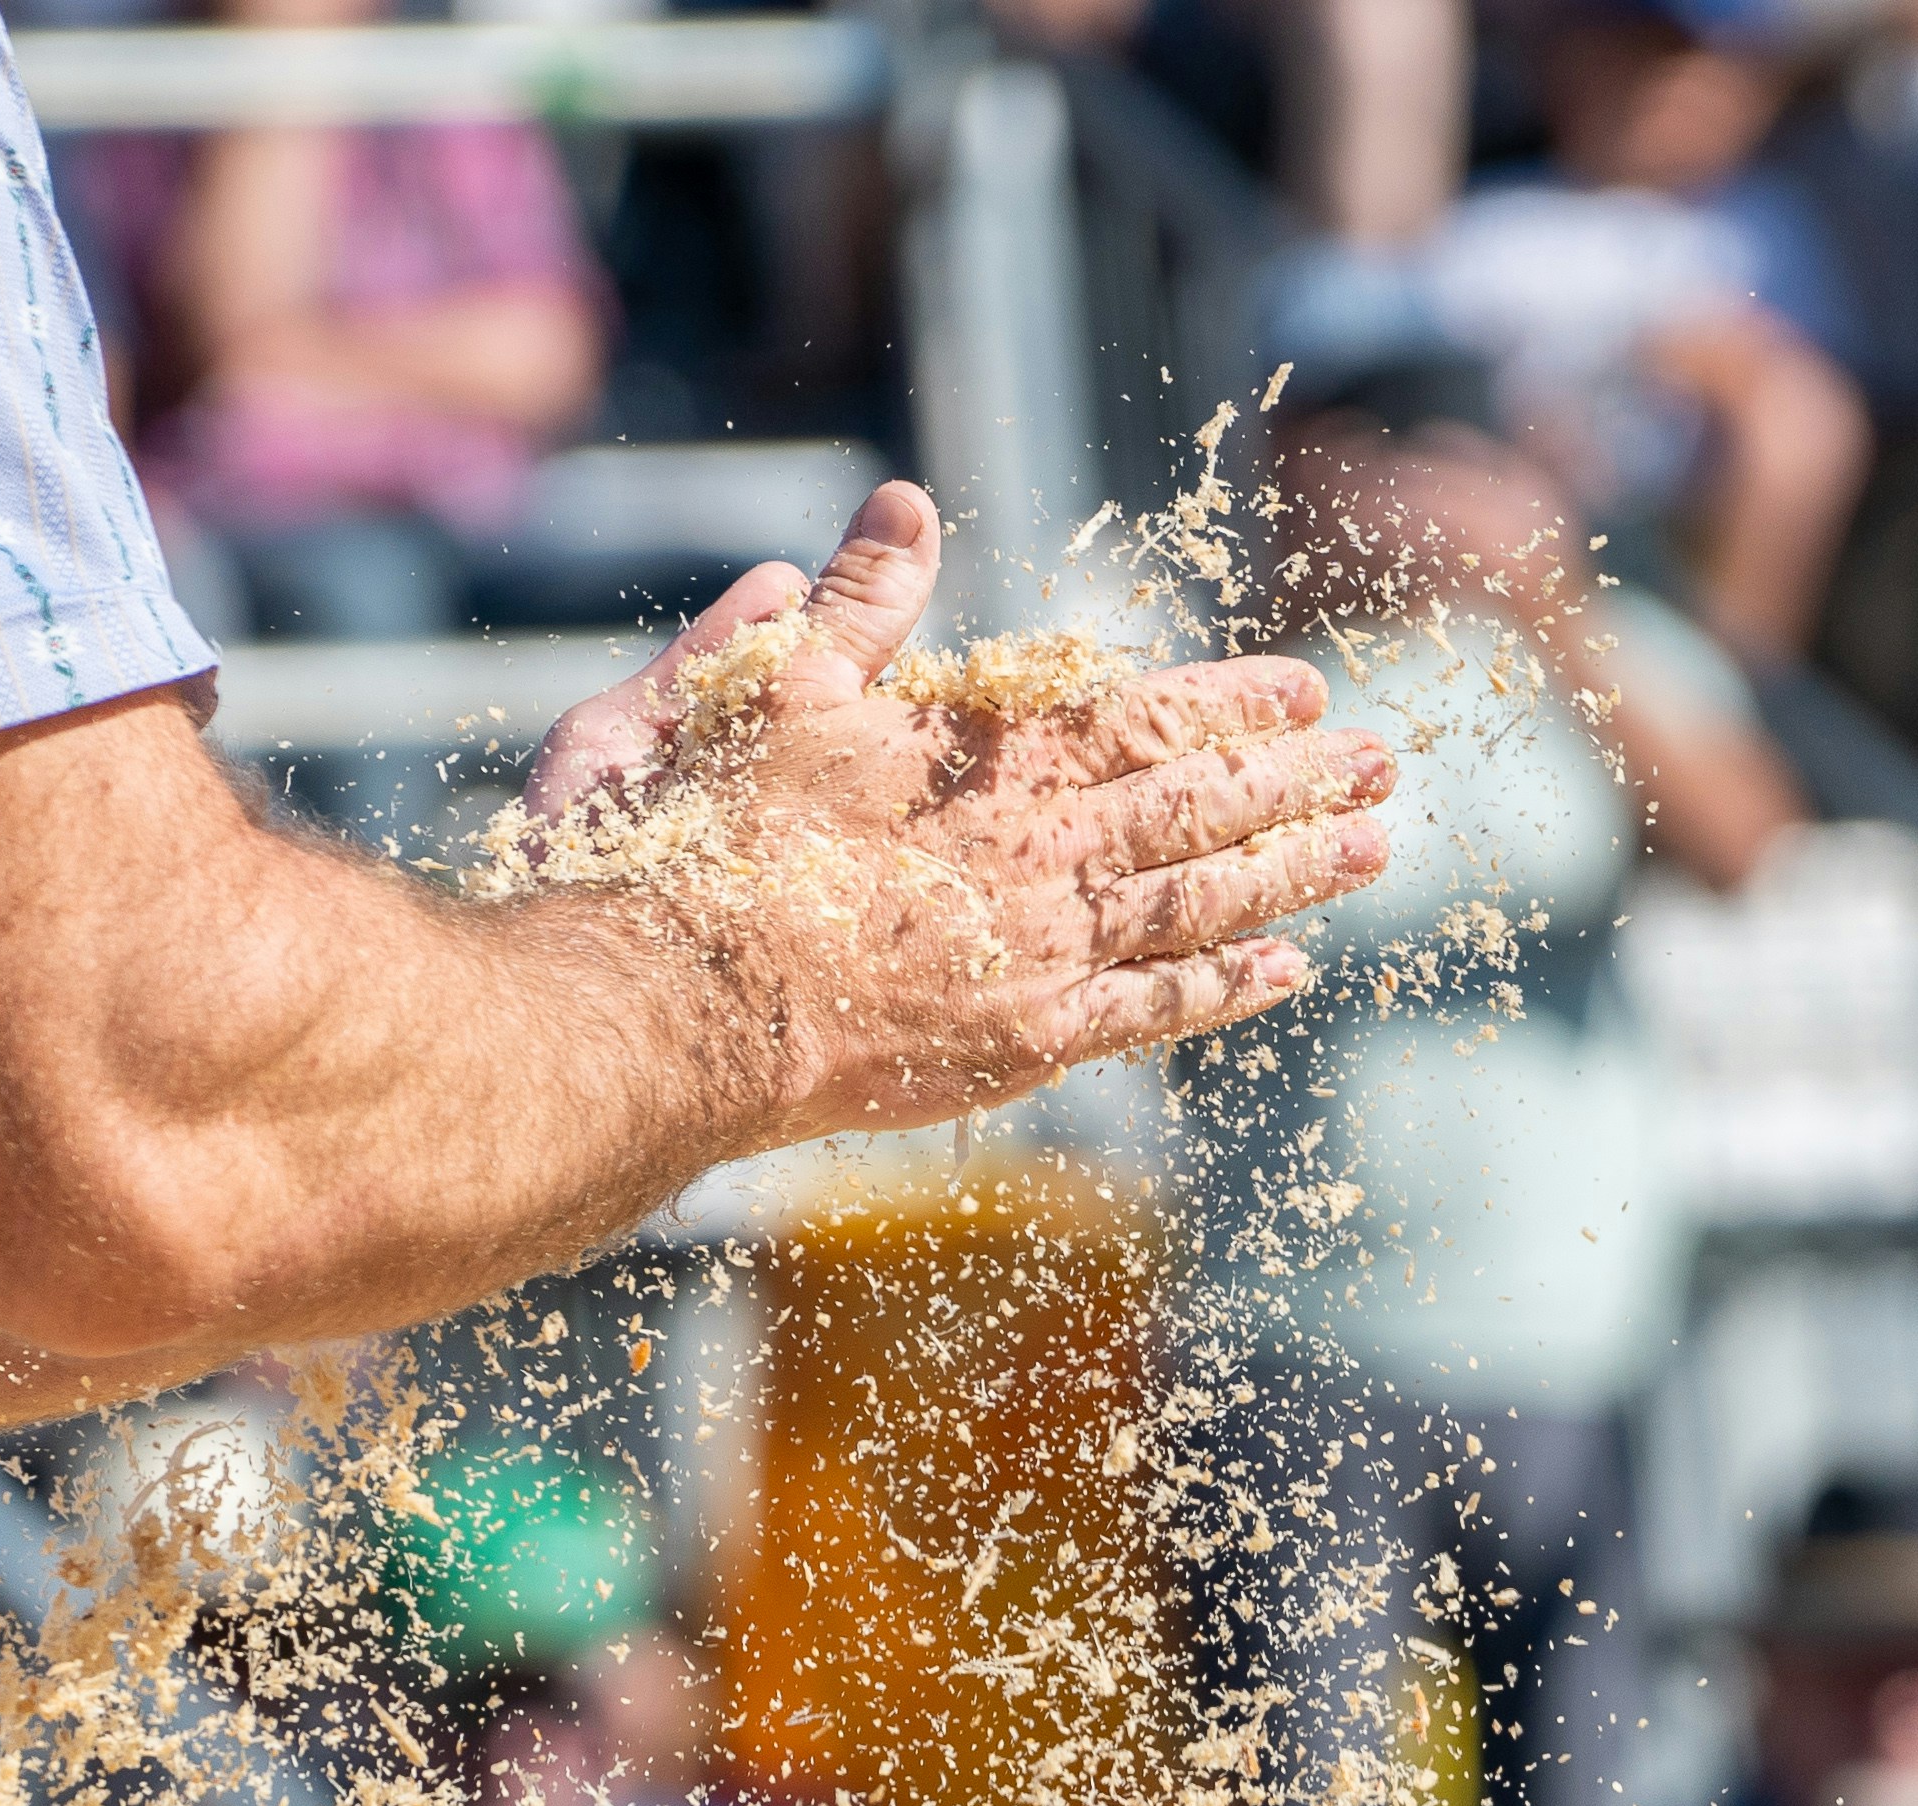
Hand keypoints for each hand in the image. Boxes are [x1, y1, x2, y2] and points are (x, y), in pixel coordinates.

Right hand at [527, 482, 1392, 1148]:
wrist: (677, 1002)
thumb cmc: (704, 842)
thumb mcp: (768, 690)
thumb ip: (855, 604)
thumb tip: (905, 504)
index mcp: (992, 755)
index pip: (1144, 715)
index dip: (1232, 702)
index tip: (1305, 688)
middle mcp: (1042, 848)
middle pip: (1199, 807)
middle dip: (1297, 781)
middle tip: (1382, 762)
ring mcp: (1044, 953)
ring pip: (1201, 904)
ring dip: (1292, 874)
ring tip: (1370, 848)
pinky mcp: (1020, 1045)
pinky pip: (1153, 1013)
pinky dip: (1225, 989)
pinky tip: (1283, 972)